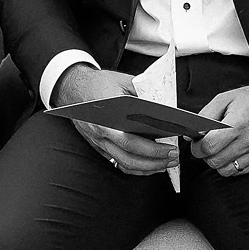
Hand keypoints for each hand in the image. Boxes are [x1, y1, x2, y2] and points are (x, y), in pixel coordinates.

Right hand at [55, 64, 179, 175]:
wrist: (74, 88)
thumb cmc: (98, 84)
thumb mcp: (123, 81)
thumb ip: (142, 92)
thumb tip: (164, 104)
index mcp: (108, 119)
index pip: (131, 142)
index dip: (152, 150)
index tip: (170, 148)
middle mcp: (102, 134)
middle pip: (129, 158)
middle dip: (155, 162)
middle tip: (173, 158)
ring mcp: (100, 143)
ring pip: (125, 164)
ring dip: (147, 168)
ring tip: (166, 164)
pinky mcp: (100, 147)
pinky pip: (119, 163)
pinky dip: (136, 168)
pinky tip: (149, 165)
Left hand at [194, 83, 248, 177]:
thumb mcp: (225, 99)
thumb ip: (205, 115)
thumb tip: (192, 133)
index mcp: (238, 124)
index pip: (209, 146)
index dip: (197, 147)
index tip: (196, 144)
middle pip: (215, 161)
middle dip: (206, 155)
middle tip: (208, 146)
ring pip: (226, 170)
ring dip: (219, 162)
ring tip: (221, 149)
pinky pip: (240, 171)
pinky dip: (232, 165)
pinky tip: (233, 152)